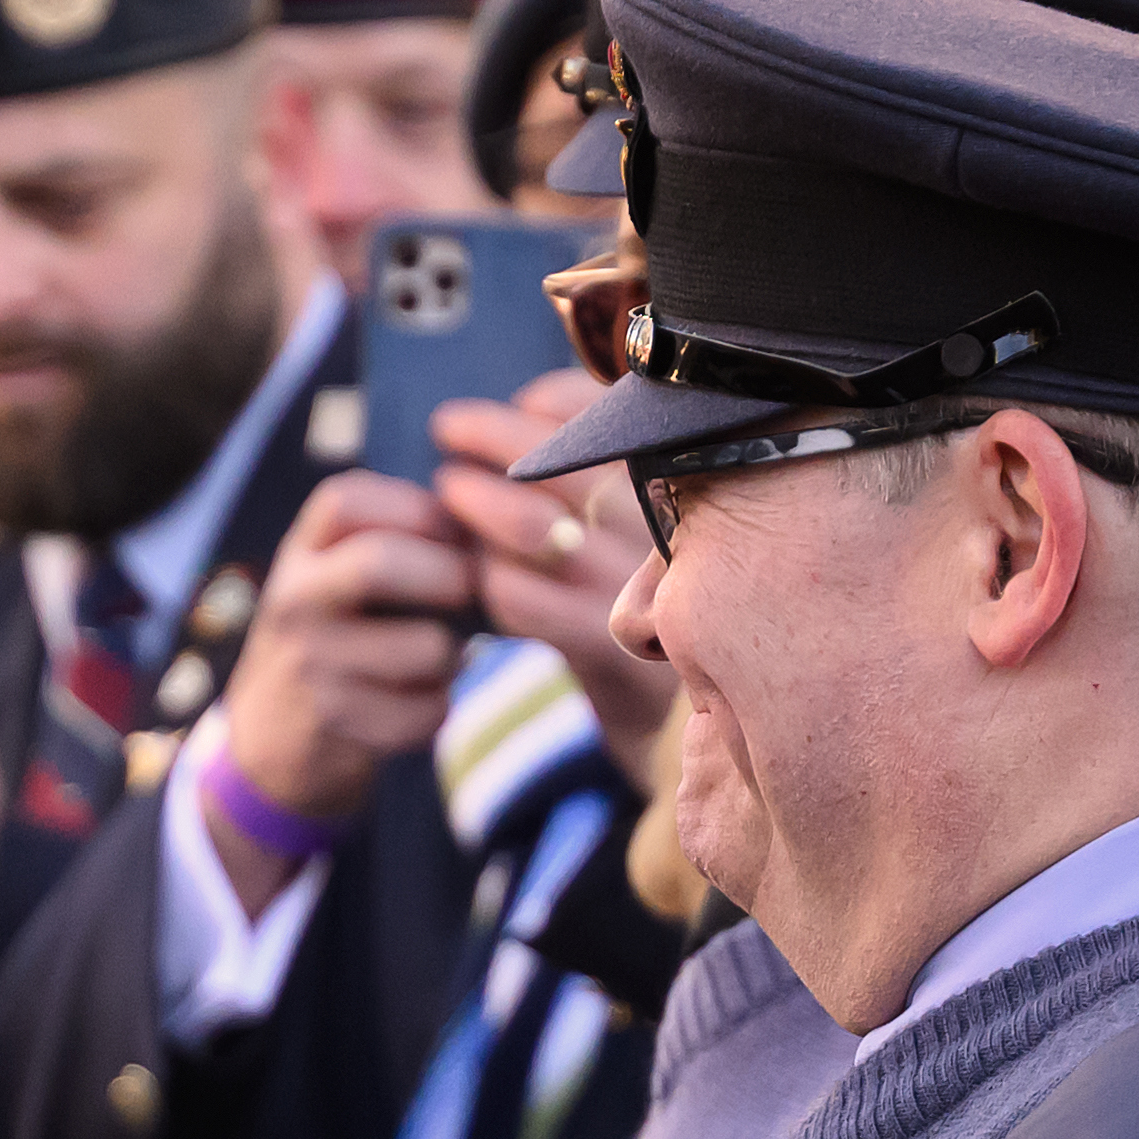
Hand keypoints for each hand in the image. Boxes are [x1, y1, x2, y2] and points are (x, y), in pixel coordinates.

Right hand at [214, 473, 477, 905]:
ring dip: (454, 655)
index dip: (417, 510)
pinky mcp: (334, 722)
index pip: (346, 501)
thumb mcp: (337, 576)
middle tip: (471, 594)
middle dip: (450, 576)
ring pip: (425, 646)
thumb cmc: (336, 638)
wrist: (273, 735)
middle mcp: (293, 600)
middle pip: (379, 562)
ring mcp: (308, 663)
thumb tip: (493, 532)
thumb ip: (396, 543)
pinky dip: (439, 708)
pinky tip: (420, 703)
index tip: (453, 535)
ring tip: (441, 659)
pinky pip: (425, 709)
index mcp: (300, 552)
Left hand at [433, 379, 676, 784]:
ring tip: (446, 492)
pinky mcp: (613, 656)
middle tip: (448, 428)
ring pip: (536, 526)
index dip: (555, 402)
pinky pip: (524, 601)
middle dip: (495, 436)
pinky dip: (486, 581)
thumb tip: (536, 409)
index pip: (619, 418)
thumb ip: (612, 479)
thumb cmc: (661, 616)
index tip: (517, 402)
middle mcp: (672, 534)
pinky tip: (475, 577)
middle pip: (568, 461)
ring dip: (477, 504)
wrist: (692, 735)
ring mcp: (644, 596)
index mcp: (692, 493)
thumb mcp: (653, 540)